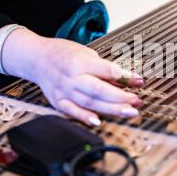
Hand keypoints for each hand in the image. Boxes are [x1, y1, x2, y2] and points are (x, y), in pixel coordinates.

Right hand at [0, 28, 143, 125]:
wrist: (37, 59)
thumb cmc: (64, 54)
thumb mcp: (87, 54)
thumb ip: (105, 69)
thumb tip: (127, 81)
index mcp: (79, 62)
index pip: (106, 70)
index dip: (125, 76)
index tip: (140, 80)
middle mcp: (71, 78)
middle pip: (98, 90)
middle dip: (120, 98)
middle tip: (137, 102)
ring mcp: (64, 91)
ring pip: (89, 103)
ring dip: (111, 109)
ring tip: (129, 112)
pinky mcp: (58, 102)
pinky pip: (72, 112)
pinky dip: (85, 117)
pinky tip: (99, 122)